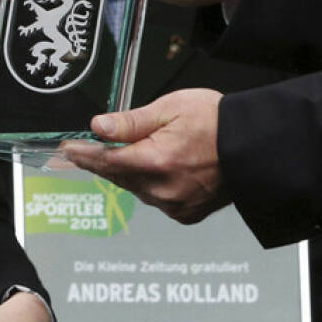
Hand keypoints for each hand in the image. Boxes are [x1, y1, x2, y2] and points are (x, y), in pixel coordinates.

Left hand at [60, 89, 227, 223]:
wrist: (254, 145)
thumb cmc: (217, 121)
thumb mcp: (171, 108)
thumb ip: (132, 121)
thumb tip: (99, 127)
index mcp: (156, 161)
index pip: (106, 161)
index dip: (84, 155)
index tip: (68, 150)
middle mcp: (163, 189)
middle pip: (119, 176)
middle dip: (104, 162)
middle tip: (85, 150)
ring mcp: (175, 205)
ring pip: (137, 189)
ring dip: (129, 173)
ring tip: (136, 153)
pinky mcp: (186, 214)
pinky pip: (157, 199)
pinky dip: (151, 185)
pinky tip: (160, 169)